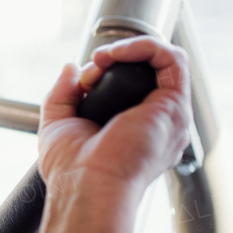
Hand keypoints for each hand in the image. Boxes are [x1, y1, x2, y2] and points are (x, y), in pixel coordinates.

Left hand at [38, 36, 191, 196]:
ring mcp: (168, 115)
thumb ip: (63, 93)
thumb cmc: (72, 171)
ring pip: (164, 60)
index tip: (83, 79)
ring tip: (103, 59)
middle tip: (90, 71)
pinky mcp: (174, 107)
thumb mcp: (58, 124)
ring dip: (129, 49)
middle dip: (117, 59)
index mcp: (135, 129)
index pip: (134, 86)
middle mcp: (157, 122)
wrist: (85, 186)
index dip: (108, 71)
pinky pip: (173, 60)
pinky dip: (145, 46)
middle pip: (148, 71)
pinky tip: (117, 54)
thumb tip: (71, 68)